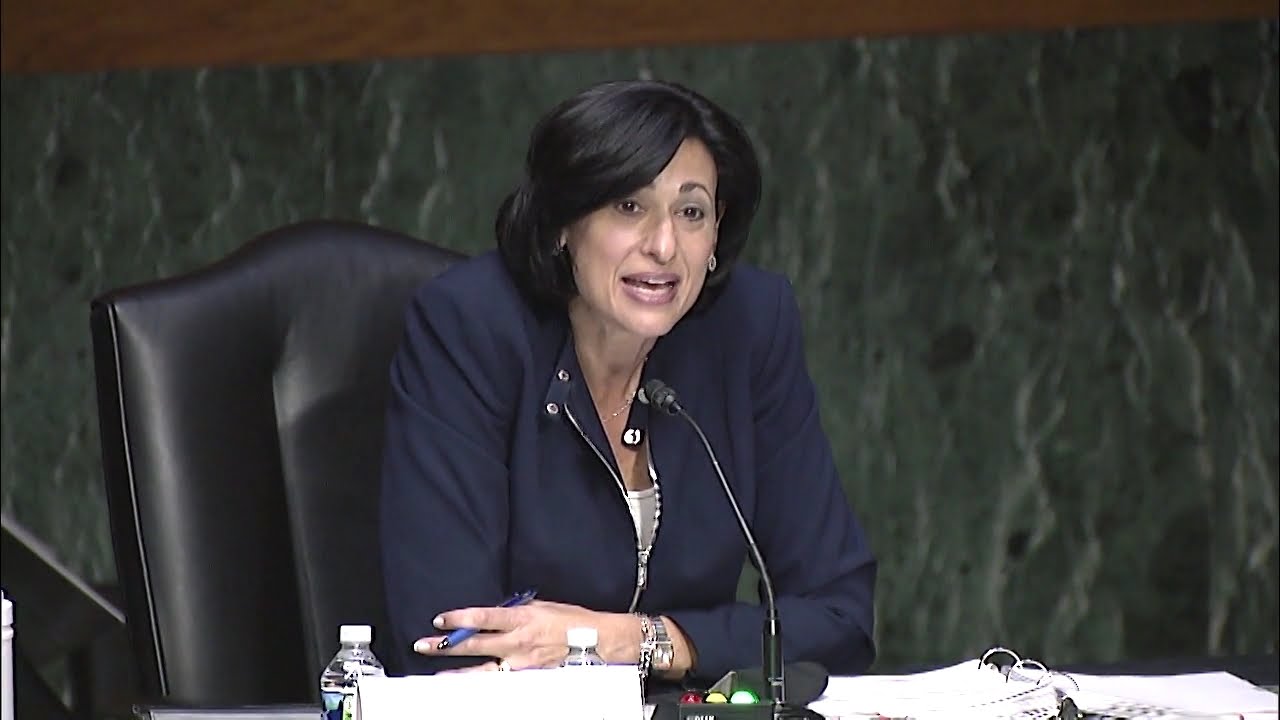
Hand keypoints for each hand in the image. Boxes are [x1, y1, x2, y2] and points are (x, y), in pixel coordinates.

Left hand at [412, 600, 640, 671]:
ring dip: (458, 670)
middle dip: (447, 644)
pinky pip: (499, 679)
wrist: (595, 641)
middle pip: (475, 643)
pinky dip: (482, 681)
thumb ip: (515, 609)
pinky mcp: (527, 675)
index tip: (441, 619)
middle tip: (424, 644)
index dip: (459, 619)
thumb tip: (494, 612)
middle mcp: (518, 640)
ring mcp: (521, 662)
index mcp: (521, 617)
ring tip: (437, 672)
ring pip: (483, 668)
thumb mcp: (541, 605)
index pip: (483, 617)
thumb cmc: (571, 620)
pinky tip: (468, 684)